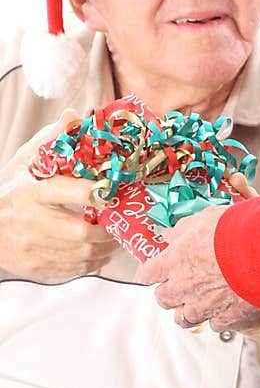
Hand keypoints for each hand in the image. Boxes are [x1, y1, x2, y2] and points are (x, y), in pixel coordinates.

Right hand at [0, 112, 119, 282]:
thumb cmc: (11, 189)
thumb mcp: (26, 160)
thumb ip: (52, 139)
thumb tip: (76, 116)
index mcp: (34, 191)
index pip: (72, 192)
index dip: (99, 193)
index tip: (114, 191)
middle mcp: (33, 221)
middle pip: (81, 232)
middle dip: (108, 230)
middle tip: (120, 223)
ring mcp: (34, 248)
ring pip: (81, 255)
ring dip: (105, 249)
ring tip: (114, 240)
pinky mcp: (35, 267)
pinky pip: (72, 271)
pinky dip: (91, 264)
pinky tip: (98, 254)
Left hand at [135, 174, 259, 339]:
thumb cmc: (234, 232)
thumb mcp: (203, 218)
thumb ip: (182, 229)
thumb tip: (170, 234)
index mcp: (172, 262)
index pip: (146, 274)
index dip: (151, 272)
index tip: (154, 270)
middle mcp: (183, 288)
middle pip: (163, 299)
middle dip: (169, 292)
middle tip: (178, 284)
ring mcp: (203, 306)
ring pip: (184, 318)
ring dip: (188, 310)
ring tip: (197, 302)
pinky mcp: (226, 317)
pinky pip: (214, 324)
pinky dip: (217, 317)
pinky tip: (223, 307)